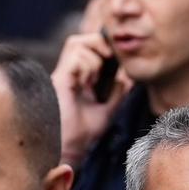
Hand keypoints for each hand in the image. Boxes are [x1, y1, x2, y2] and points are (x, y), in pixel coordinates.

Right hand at [50, 31, 131, 164]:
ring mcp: (62, 75)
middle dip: (100, 43)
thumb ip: (118, 94)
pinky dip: (88, 66)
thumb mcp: (107, 111)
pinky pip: (75, 58)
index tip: (120, 60)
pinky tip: (88, 83)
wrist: (68, 149)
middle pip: (79, 40)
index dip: (104, 47)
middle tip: (111, 59)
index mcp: (78, 79)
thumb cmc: (82, 134)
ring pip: (77, 43)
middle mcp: (68, 74)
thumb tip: (129, 78)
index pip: (88, 49)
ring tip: (96, 77)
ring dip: (94, 56)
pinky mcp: (58, 80)